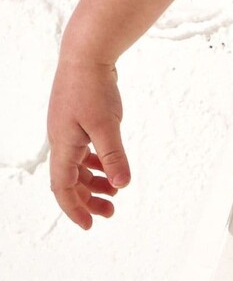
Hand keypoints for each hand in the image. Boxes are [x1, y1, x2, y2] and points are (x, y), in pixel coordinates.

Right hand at [47, 54, 129, 229]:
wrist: (86, 54)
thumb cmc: (93, 87)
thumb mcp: (106, 125)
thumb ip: (114, 156)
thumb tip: (122, 185)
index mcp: (63, 145)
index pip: (62, 188)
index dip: (74, 209)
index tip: (89, 226)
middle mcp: (62, 140)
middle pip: (70, 181)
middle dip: (88, 199)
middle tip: (110, 213)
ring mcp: (69, 130)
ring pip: (77, 166)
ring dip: (94, 181)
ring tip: (114, 193)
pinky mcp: (78, 120)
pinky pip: (83, 151)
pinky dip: (96, 163)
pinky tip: (110, 166)